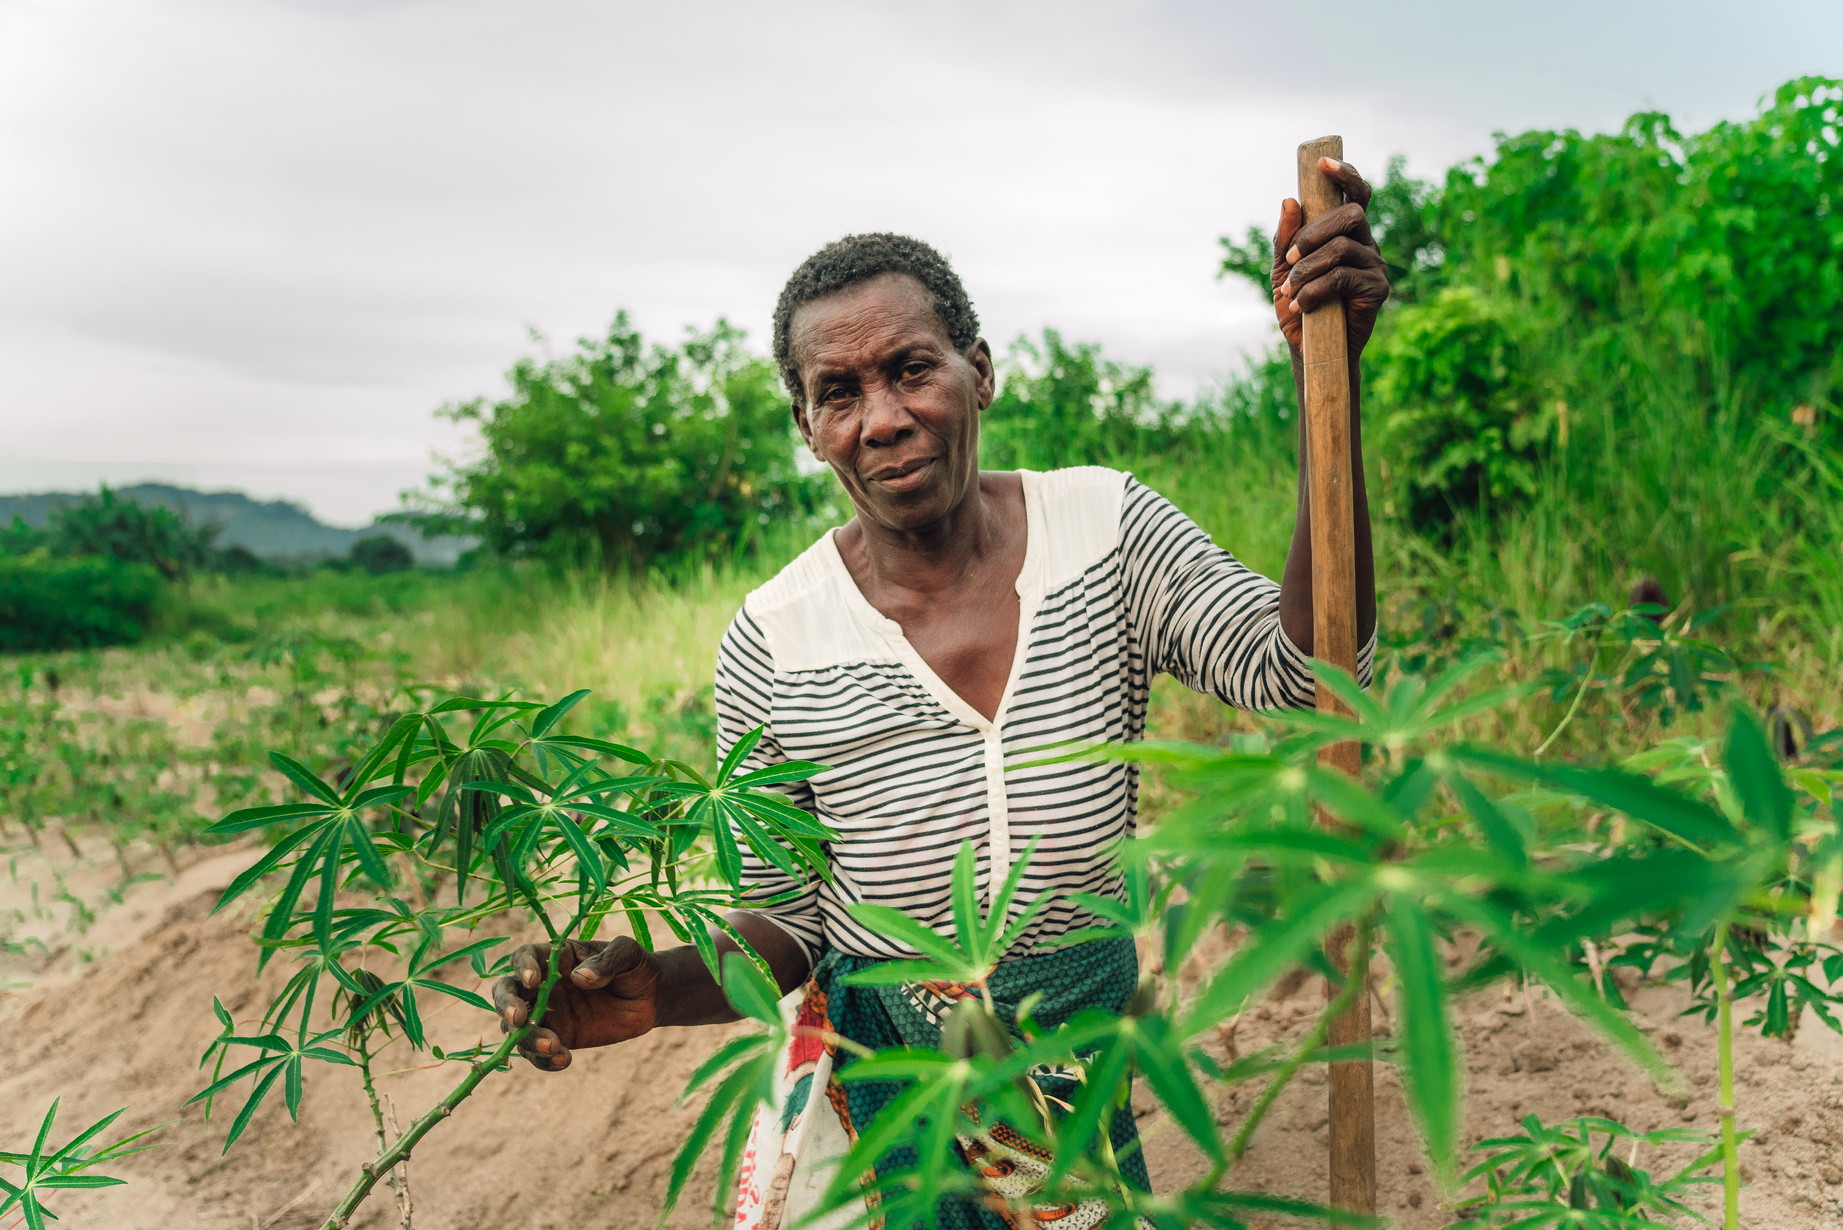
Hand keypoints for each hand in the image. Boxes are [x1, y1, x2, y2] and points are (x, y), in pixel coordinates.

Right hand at [492, 937, 660, 1071]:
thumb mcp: (628, 955)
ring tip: (554, 1046)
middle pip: (507, 991)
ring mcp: (548, 1013)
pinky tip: (564, 1060)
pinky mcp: (559, 1038)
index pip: (525, 957)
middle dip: (506, 1004)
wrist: (651, 999)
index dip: (523, 967)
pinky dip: (543, 1060)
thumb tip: (580, 977)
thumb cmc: (636, 967)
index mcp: (555, 956)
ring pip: (517, 1028)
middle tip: (519, 1018)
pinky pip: (538, 1053)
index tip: (533, 980)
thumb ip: (607, 961)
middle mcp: (544, 985)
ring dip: (526, 1039)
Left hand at [1270, 157, 1390, 356]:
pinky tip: (1301, 304)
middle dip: (1314, 231)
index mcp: (1345, 233)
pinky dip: (1315, 288)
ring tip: (1289, 290)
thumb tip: (1289, 200)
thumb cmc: (1297, 305)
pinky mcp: (1377, 289)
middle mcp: (1364, 243)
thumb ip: (1285, 238)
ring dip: (1308, 267)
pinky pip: (1344, 276)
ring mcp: (1374, 265)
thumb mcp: (1282, 269)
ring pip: (1342, 247)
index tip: (1323, 164)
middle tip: (1290, 256)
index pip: (1354, 195)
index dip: (1345, 175)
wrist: (1308, 348)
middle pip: (1351, 214)